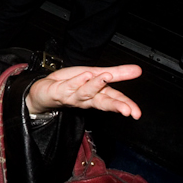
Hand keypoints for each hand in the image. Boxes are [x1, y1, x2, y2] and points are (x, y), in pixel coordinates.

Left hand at [27, 65, 142, 118]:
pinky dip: (77, 81)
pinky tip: (85, 75)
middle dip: (116, 105)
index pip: (115, 99)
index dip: (127, 105)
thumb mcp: (96, 74)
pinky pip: (68, 87)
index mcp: (97, 94)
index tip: (136, 113)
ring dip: (95, 86)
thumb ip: (116, 73)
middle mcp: (86, 98)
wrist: (43, 92)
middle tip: (127, 110)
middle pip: (102, 102)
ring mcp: (72, 96)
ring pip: (85, 93)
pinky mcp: (59, 92)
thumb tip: (138, 70)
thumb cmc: (70, 84)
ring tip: (105, 77)